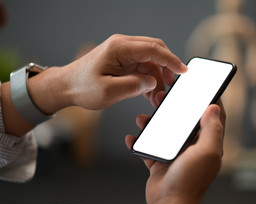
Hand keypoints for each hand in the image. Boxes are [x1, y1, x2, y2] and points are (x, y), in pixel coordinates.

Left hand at [29, 34, 186, 113]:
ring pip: (151, 61)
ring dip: (158, 78)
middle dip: (167, 68)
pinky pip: (143, 68)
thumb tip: (152, 82)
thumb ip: (133, 86)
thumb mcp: (108, 92)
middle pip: (155, 50)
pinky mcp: (123, 62)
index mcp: (119, 48)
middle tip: (172, 86)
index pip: (153, 49)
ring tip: (158, 98)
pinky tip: (150, 94)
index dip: (171, 60)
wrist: (66, 87)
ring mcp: (123, 54)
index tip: (183, 71)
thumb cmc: (82, 88)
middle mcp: (123, 46)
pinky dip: (150, 80)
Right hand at [125, 101, 225, 203]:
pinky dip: (140, 142)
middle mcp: (191, 148)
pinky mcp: (160, 163)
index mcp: (206, 144)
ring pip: (163, 132)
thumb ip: (212, 129)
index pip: (210, 118)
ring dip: (153, 123)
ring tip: (142, 116)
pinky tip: (132, 137)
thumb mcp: (206, 152)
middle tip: (162, 96)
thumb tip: (214, 107)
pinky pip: (148, 147)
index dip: (207, 101)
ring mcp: (174, 155)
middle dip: (173, 107)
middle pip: (182, 121)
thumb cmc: (190, 181)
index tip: (201, 86)